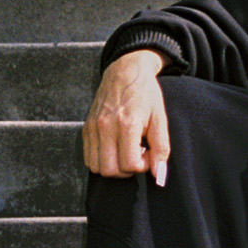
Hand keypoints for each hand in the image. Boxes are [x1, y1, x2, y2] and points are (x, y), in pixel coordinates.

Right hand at [82, 50, 170, 180]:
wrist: (125, 71)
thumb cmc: (146, 95)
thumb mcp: (160, 120)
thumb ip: (161, 149)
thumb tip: (158, 176)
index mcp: (126, 124)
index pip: (129, 164)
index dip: (142, 166)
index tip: (148, 154)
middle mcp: (105, 127)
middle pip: (110, 170)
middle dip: (126, 171)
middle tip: (137, 156)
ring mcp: (92, 127)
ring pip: (96, 167)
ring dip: (113, 167)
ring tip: (125, 152)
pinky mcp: (86, 127)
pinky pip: (88, 157)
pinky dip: (101, 160)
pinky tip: (115, 149)